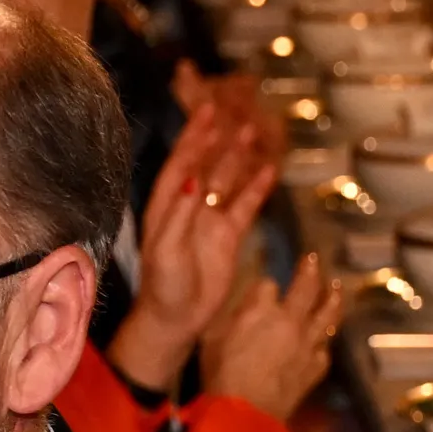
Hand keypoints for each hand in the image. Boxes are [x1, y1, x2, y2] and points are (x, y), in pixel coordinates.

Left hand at [117, 102, 271, 390]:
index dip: (192, 138)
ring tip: (250, 132)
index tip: (206, 112)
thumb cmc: (163, 286)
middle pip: (203, 165)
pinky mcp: (228, 236)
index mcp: (164, 208)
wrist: (177, 318)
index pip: (179, 165)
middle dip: (215, 140)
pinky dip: (256, 188)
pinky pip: (245, 205)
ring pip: (226, 181)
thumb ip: (179, 214)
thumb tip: (193, 180)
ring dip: (236, 158)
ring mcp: (208, 221)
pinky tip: (269, 170)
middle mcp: (186, 209)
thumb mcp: (165, 250)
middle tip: (231, 114)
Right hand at [198, 254, 341, 419]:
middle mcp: (291, 320)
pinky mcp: (316, 366)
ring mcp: (308, 343)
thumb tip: (244, 310)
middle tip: (314, 258)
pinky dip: (322, 343)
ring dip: (333, 297)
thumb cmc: (221, 374)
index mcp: (261, 310)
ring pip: (328, 314)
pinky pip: (324, 349)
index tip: (260, 288)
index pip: (266, 285)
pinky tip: (321, 342)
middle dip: (309, 270)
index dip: (262, 285)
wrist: (245, 411)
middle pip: (306, 287)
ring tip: (337, 286)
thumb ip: (232, 319)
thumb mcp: (212, 339)